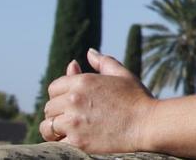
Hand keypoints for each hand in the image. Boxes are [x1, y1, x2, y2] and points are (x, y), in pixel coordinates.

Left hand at [41, 47, 156, 152]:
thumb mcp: (122, 75)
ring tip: (67, 130)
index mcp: (83, 81)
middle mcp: (74, 99)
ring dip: (55, 128)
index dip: (61, 95)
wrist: (148, 124)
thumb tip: (89, 53)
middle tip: (74, 117)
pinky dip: (62, 142)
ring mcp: (74, 121)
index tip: (72, 103)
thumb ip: (103, 62)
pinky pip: (56, 142)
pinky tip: (74, 139)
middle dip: (59, 112)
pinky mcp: (77, 141)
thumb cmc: (137, 99)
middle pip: (49, 107)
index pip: (54, 88)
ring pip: (47, 125)